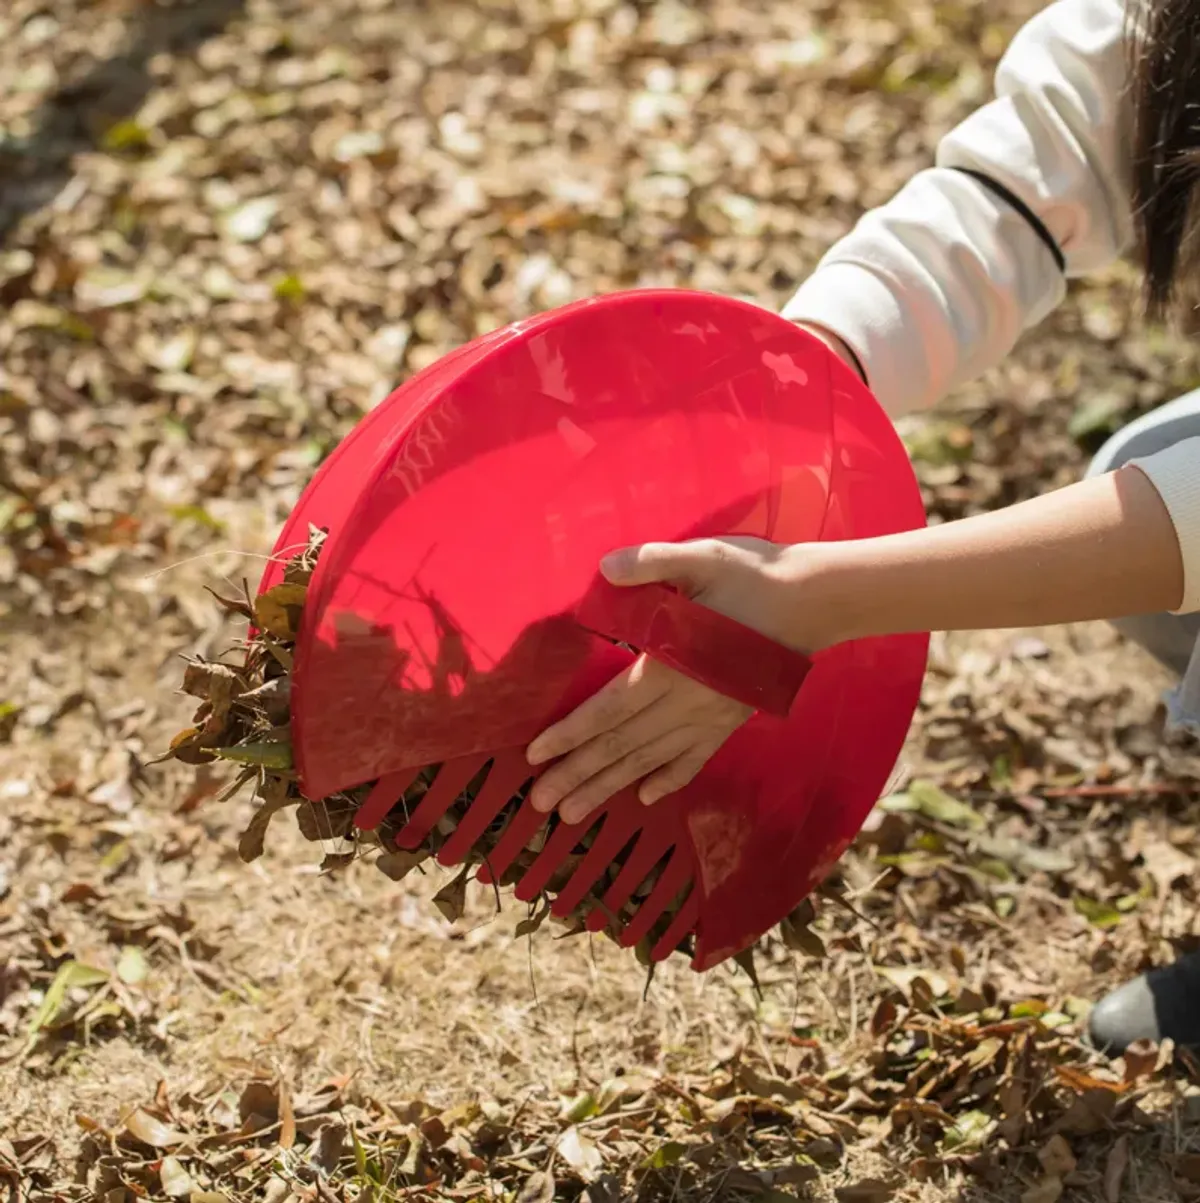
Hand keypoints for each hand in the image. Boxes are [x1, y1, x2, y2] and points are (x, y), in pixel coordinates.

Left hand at [525, 537, 838, 824]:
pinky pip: (694, 758)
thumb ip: (651, 563)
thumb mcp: (700, 557)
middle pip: (622, 746)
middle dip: (578, 776)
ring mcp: (711, 716)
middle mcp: (688, 702)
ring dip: (609, 788)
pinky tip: (647, 798)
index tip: (535, 756)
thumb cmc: (753, 576)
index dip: (571, 734)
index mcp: (672, 665)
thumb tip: (605, 569)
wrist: (816, 602)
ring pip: (651, 761)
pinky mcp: (731, 719)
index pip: (609, 709)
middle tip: (539, 803)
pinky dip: (669, 780)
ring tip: (573, 814)